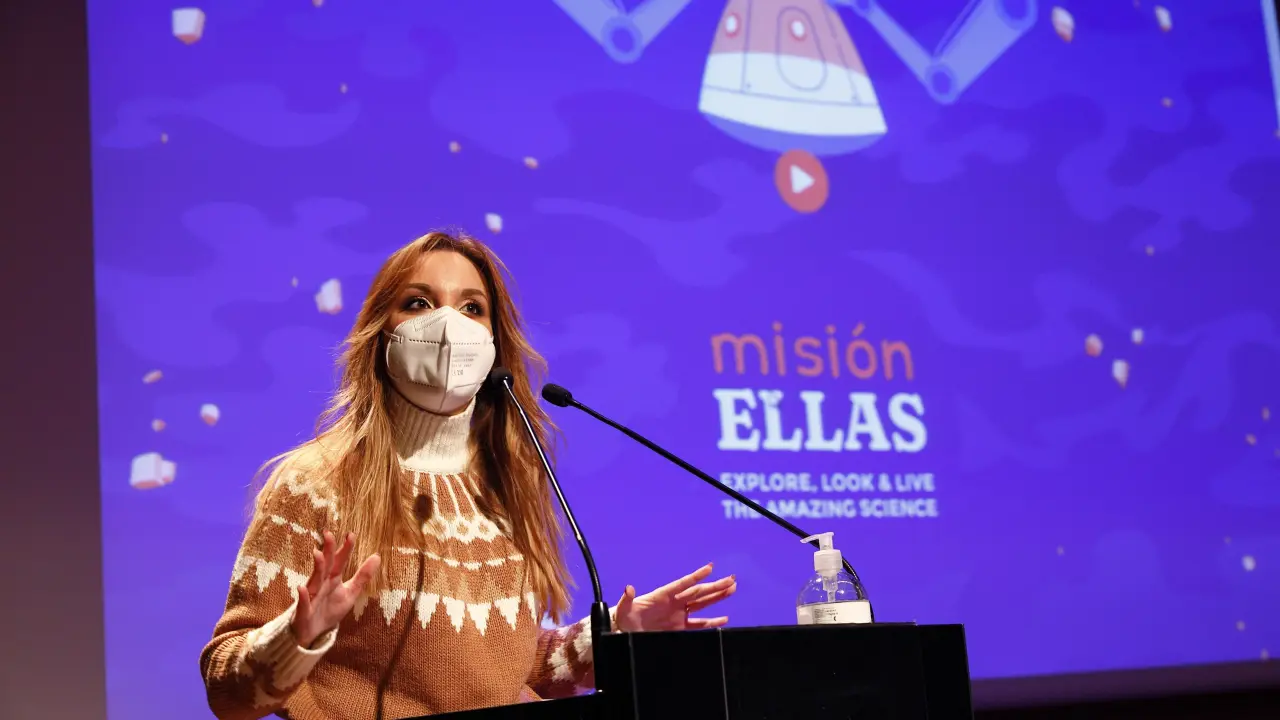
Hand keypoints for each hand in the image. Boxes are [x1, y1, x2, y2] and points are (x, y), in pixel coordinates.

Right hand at [291, 531, 379, 647]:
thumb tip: (377, 556)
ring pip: (314, 580)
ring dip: (316, 568)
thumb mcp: (350, 592)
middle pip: (325, 564)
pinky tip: (301, 588)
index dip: (345, 548)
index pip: (340, 560)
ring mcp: (311, 596)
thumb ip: (362, 576)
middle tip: (329, 534)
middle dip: (327, 550)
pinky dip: (303, 596)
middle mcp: (321, 583)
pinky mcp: (303, 611)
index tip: (351, 534)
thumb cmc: (330, 609)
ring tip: (317, 554)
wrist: (314, 632)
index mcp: (333, 578)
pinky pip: (303, 603)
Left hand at [614, 563, 736, 631]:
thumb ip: (627, 598)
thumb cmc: (624, 617)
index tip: (710, 568)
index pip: (683, 584)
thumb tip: (628, 588)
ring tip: (732, 589)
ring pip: (702, 604)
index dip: (696, 576)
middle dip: (715, 586)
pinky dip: (712, 622)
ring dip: (717, 597)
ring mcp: (678, 614)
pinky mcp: (679, 628)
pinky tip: (724, 619)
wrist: (625, 630)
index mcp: (662, 595)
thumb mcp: (624, 608)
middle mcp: (674, 602)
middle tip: (731, 579)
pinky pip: (699, 625)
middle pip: (698, 592)